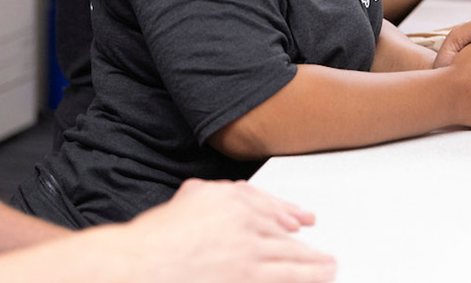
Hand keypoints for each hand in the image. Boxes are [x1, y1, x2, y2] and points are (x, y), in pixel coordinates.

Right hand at [125, 179, 336, 281]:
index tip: (301, 219)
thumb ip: (213, 196)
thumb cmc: (155, 239)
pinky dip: (306, 278)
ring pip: (290, 256)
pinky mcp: (249, 275)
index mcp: (226, 197)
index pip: (266, 204)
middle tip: (324, 252)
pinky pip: (286, 277)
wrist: (140, 265)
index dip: (287, 213)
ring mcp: (247, 250)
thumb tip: (237, 200)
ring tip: (329, 268)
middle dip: (305, 242)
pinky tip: (318, 278)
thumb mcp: (186, 200)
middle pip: (282, 231)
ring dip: (315, 265)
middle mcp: (242, 220)